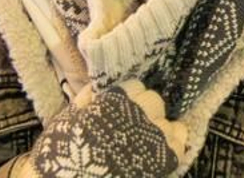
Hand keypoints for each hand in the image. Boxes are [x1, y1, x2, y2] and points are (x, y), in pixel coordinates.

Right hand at [29, 82, 185, 177]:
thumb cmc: (63, 155)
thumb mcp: (65, 122)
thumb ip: (83, 101)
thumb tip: (95, 88)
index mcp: (116, 100)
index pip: (134, 87)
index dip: (128, 99)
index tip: (121, 111)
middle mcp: (140, 112)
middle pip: (154, 101)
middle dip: (145, 111)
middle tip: (132, 128)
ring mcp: (155, 134)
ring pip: (168, 120)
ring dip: (159, 128)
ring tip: (146, 141)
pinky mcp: (166, 156)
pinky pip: (180, 140)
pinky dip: (174, 143)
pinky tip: (162, 150)